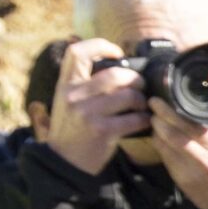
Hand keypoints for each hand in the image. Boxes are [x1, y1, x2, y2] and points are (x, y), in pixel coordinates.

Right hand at [43, 39, 150, 175]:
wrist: (64, 162)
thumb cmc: (71, 129)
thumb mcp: (66, 101)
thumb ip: (82, 83)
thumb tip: (108, 60)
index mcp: (65, 84)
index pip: (78, 52)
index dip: (100, 45)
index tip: (117, 52)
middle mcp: (73, 95)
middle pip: (114, 74)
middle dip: (135, 79)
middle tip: (141, 86)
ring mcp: (87, 113)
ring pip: (127, 95)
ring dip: (142, 100)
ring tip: (143, 105)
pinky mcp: (102, 131)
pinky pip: (133, 119)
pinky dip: (144, 119)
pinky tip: (144, 121)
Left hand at [151, 105, 207, 208]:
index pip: (192, 126)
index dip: (172, 112)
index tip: (161, 100)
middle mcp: (204, 159)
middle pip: (174, 134)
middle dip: (160, 118)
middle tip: (152, 104)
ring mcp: (190, 171)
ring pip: (166, 146)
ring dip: (157, 131)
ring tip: (154, 119)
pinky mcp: (182, 180)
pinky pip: (166, 159)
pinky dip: (159, 145)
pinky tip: (159, 137)